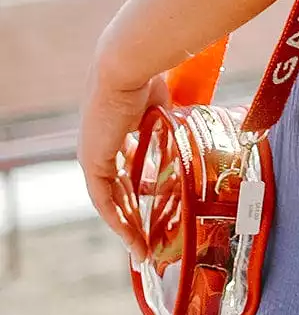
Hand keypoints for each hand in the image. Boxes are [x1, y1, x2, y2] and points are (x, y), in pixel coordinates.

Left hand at [77, 52, 172, 263]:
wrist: (128, 65)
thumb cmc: (148, 75)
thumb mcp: (162, 106)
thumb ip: (169, 123)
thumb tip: (190, 133)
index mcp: (115, 129)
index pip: (125, 165)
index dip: (141, 186)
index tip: (157, 202)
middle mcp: (100, 144)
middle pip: (118, 187)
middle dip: (135, 214)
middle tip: (149, 239)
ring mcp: (93, 154)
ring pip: (110, 198)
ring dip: (127, 224)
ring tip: (143, 249)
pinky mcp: (92, 161)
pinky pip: (104, 200)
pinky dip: (118, 220)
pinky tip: (132, 237)